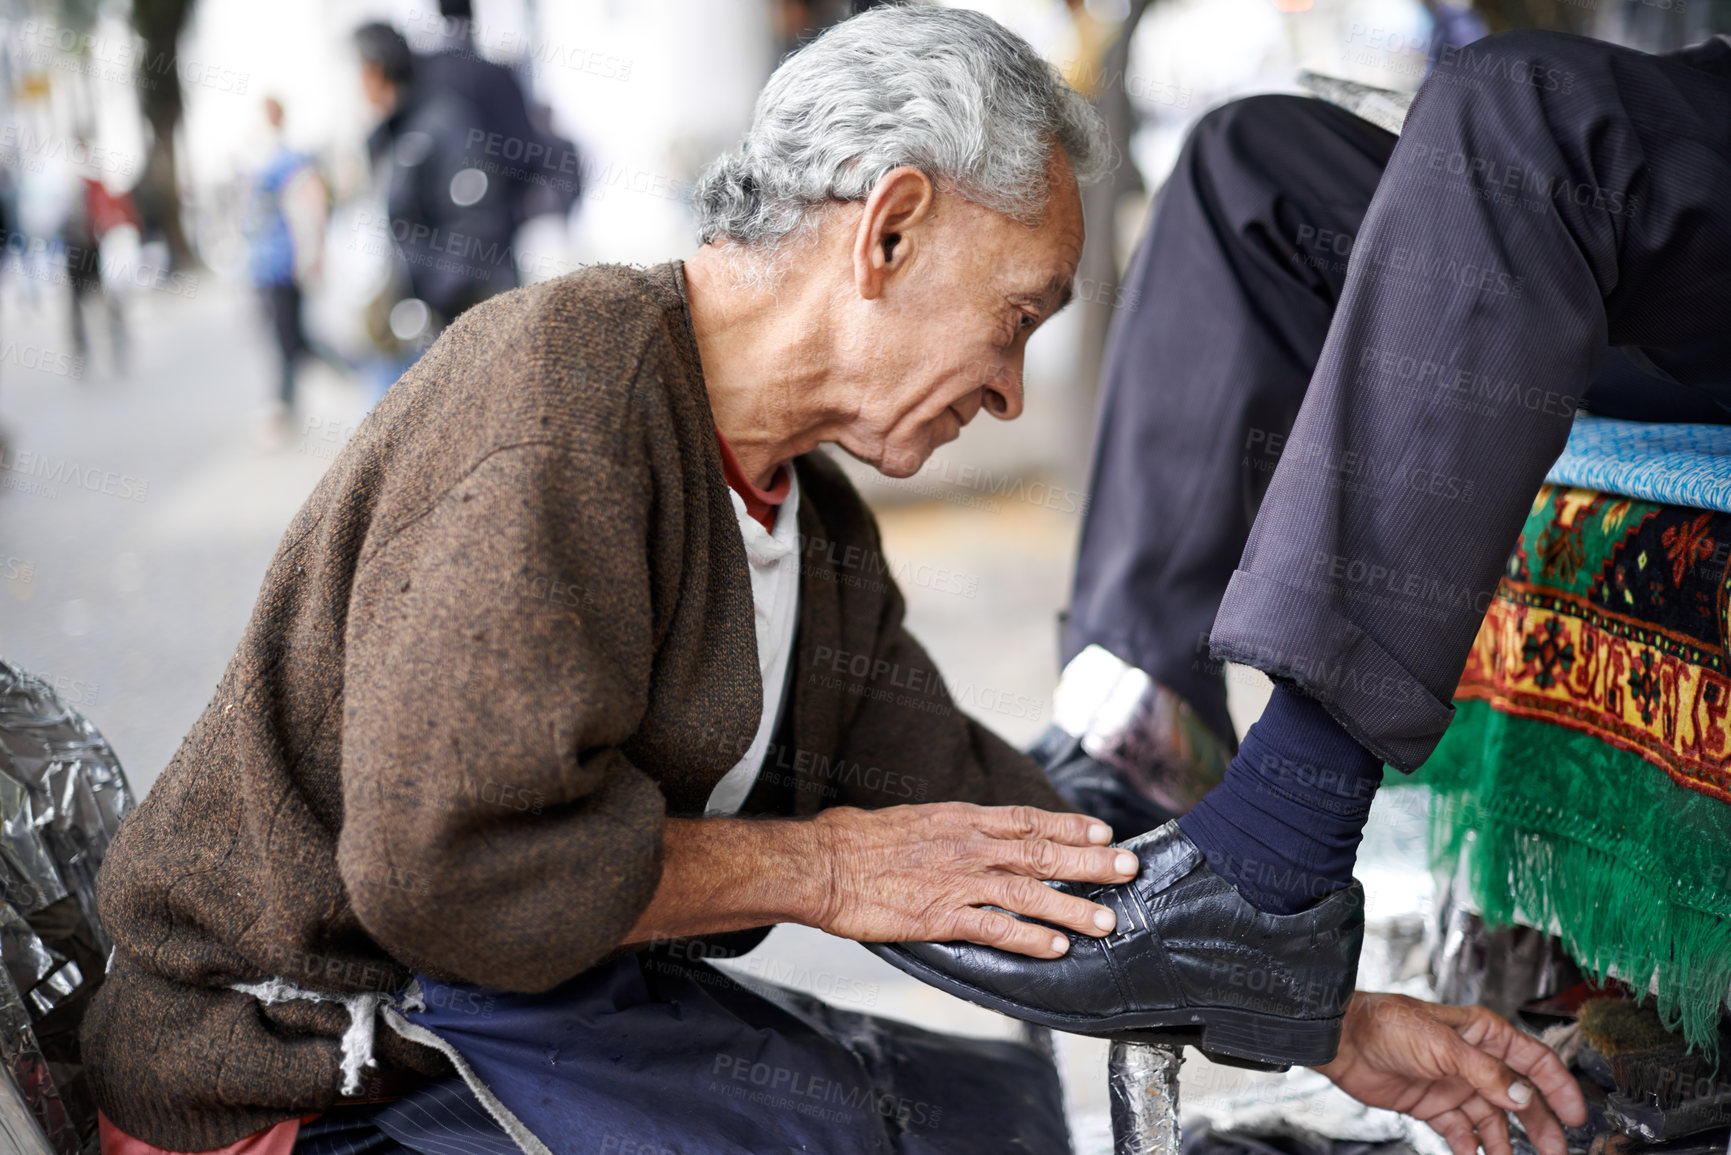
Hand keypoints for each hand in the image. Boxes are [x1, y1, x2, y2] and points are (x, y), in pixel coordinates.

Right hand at [812, 802, 1137, 957]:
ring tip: (1107, 920)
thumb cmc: (859, 840)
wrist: (823, 862)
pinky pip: (994, 928)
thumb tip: (973, 833)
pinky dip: (1029, 937)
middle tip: (1129, 868)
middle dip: (1090, 862)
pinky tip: (1056, 947)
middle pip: (1041, 853)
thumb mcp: (914, 819)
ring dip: (1072, 906)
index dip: (1069, 826)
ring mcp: (957, 882)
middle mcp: (968, 846)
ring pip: (1028, 892)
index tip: (1102, 833)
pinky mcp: (941, 916)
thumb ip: (951, 829)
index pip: (1028, 820)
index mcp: (961, 819)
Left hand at [1315, 993, 1587, 1154]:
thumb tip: (1523, 1095)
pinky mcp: (1432, 1105)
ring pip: (1492, 1119)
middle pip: (1518, 1095)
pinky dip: (1471, 1146)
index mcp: (1482, 1034)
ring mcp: (1454, 1084)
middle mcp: (1472, 1060)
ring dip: (1505, 1141)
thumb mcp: (1441, 1044)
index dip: (1559, 1086)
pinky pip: (1461, 1131)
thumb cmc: (1386, 1024)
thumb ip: (1484, 1072)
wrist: (1341, 1040)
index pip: (1533, 1060)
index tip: (1576, 1115)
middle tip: (1556, 1149)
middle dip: (1539, 1122)